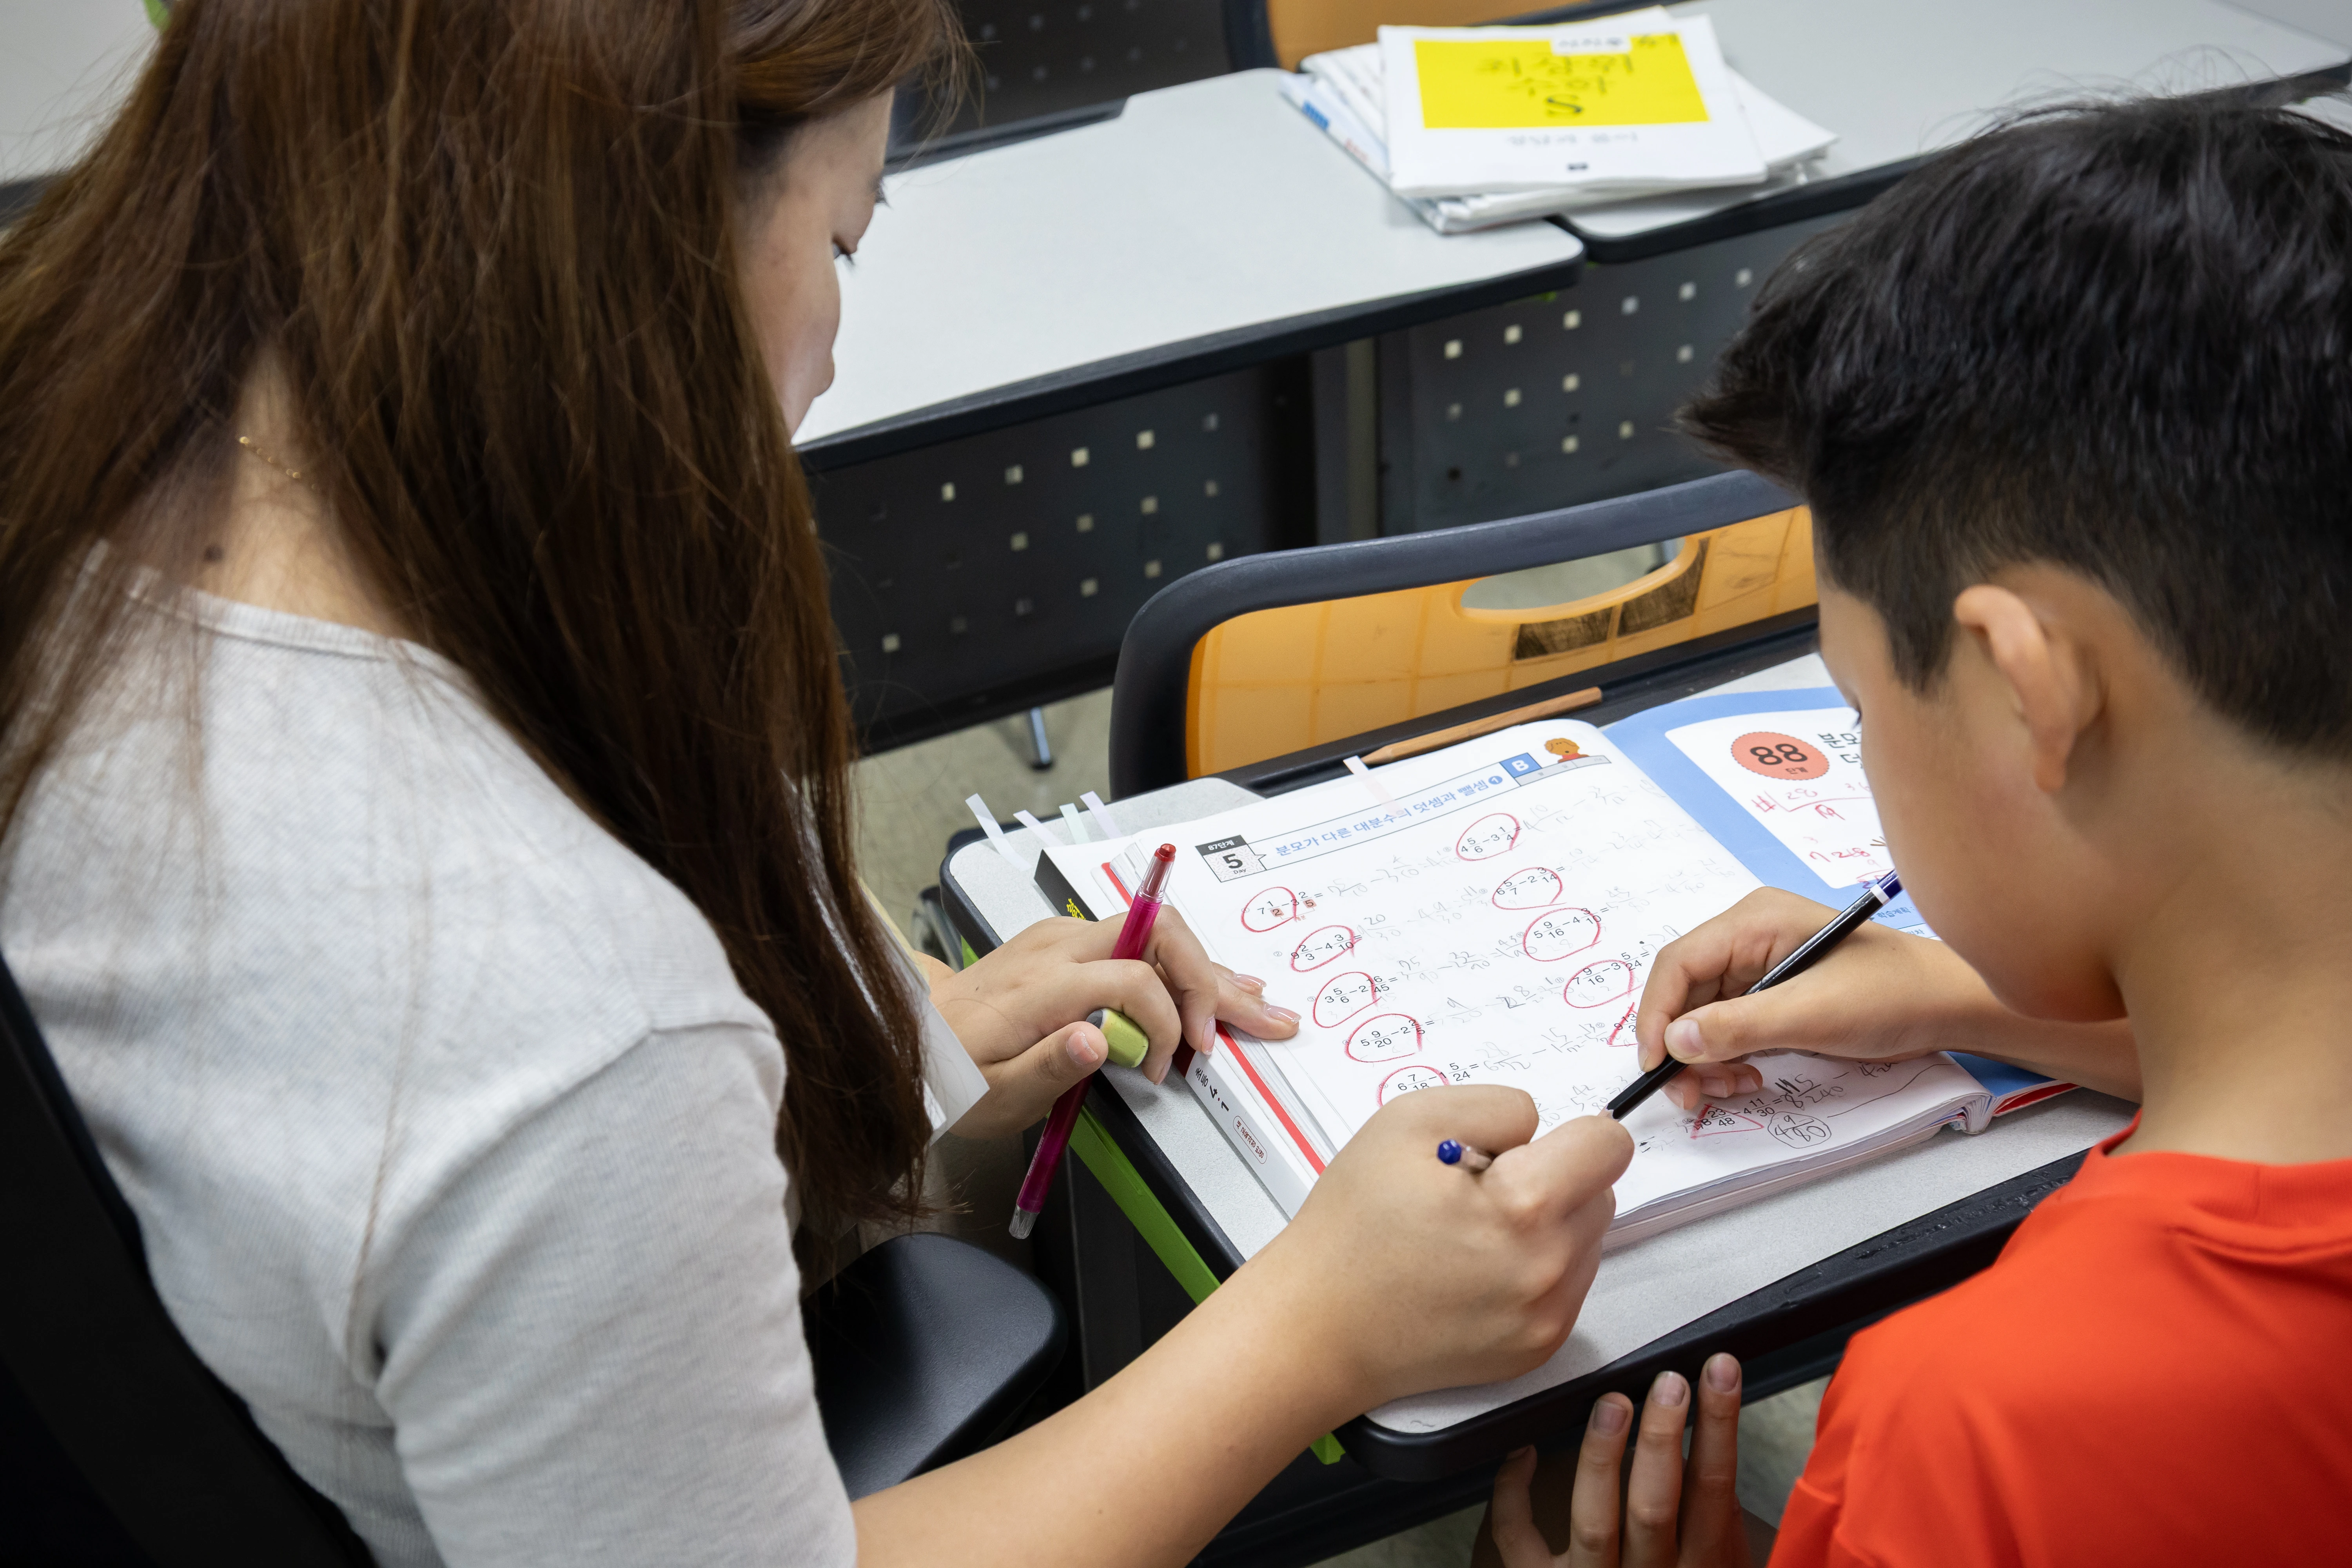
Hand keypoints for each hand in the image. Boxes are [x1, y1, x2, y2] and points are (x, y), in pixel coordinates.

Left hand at [930, 909, 1297, 1138]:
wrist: (914, 1036)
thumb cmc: (952, 1071)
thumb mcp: (992, 1092)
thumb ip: (1048, 1067)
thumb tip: (1098, 1042)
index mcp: (1043, 985)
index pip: (1134, 981)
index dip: (1166, 1025)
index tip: (1167, 1068)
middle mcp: (1058, 947)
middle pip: (1158, 936)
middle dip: (1214, 980)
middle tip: (1261, 1017)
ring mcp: (1064, 938)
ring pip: (1156, 936)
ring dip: (1208, 971)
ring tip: (1257, 1000)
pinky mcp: (1068, 944)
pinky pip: (1137, 944)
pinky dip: (1180, 968)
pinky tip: (1215, 984)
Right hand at [1240, 1085, 1631, 1409]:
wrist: (1319, 1325)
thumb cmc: (1352, 1225)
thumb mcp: (1408, 1121)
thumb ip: (1495, 1106)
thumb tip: (1539, 1129)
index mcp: (1524, 1207)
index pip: (1608, 1145)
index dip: (1566, 1133)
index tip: (1519, 1149)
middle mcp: (1549, 1270)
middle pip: (1601, 1192)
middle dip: (1554, 1179)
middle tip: (1477, 1192)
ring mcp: (1547, 1318)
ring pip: (1586, 1240)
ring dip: (1548, 1225)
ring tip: (1473, 1233)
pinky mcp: (1537, 1348)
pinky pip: (1567, 1285)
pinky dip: (1535, 1268)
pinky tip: (1476, 1269)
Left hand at [1484, 1356, 1750, 1567]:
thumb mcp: (1714, 1561)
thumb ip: (1716, 1519)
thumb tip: (1712, 1442)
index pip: (1713, 1491)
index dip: (1719, 1427)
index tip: (1718, 1372)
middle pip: (1654, 1506)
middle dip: (1662, 1439)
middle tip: (1667, 1383)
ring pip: (1594, 1521)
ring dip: (1601, 1456)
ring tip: (1612, 1401)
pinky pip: (1519, 1538)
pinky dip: (1512, 1492)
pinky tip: (1521, 1449)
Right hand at [1633, 888, 1991, 1112]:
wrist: (1949, 1007)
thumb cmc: (1891, 995)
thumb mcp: (1812, 1013)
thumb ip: (1739, 1027)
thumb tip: (1675, 1043)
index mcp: (1753, 921)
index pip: (1678, 963)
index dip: (1657, 1015)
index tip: (1655, 1066)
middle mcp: (1749, 939)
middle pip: (1685, 993)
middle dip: (1682, 1047)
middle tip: (1692, 1096)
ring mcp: (1761, 968)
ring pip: (1703, 1017)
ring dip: (1704, 1059)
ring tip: (1730, 1089)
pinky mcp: (1774, 997)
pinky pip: (1729, 1029)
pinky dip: (1728, 1058)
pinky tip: (1748, 1077)